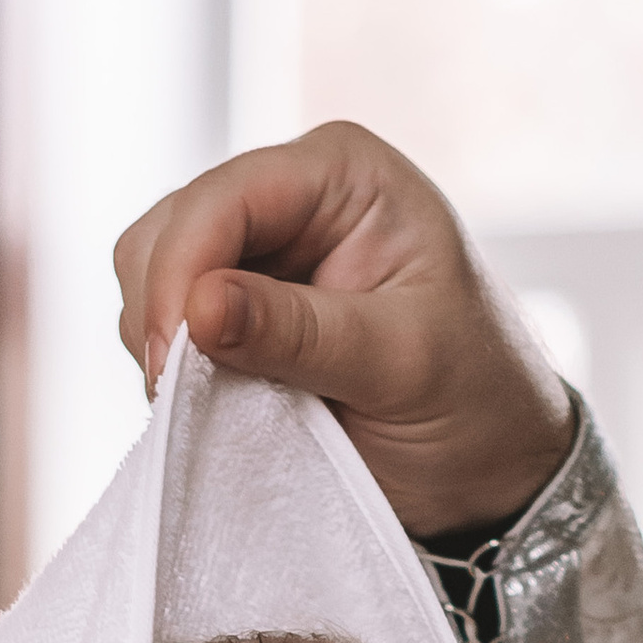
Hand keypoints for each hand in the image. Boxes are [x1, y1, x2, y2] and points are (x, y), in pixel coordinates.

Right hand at [114, 123, 573, 530]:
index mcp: (344, 173)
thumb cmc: (476, 401)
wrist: (492, 469)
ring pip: (150, 276)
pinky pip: (165, 328)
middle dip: (165, 312)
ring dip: (164, 346)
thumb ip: (299, 333)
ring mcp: (258, 255)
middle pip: (168, 230)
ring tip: (223, 404)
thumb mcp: (400, 364)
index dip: (183, 274)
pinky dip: (173, 369)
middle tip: (191, 398)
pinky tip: (220, 404)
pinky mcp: (237, 313)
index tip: (174, 361)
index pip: (222, 198)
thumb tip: (198, 308)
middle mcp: (291, 198)